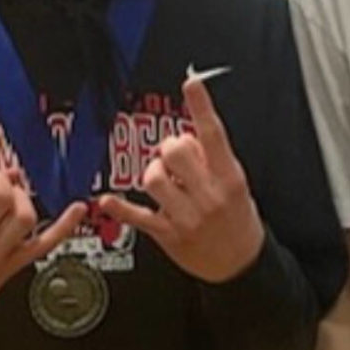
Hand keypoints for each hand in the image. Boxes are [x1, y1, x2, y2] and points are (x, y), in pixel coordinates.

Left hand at [95, 76, 263, 283]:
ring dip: (154, 172)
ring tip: (165, 180)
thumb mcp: (236, 184)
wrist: (241, 266)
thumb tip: (187, 135)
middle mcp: (208, 196)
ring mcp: (187, 216)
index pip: (214, 136)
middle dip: (171, 147)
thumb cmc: (238, 220)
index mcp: (228, 178)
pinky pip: (138, 216)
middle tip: (174, 156)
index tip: (191, 84)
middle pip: (176, 152)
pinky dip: (119, 208)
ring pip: (154, 178)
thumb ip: (213, 159)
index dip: (202, 107)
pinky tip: (107, 200)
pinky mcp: (169, 234)